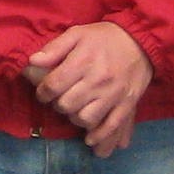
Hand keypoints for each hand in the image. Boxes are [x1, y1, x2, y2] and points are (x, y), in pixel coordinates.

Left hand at [23, 22, 152, 143]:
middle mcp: (98, 80)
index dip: (42, 92)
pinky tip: (90, 140)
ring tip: (76, 110)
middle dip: (58, 104)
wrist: (140, 41)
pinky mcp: (127, 104)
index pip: (54, 85)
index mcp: (83, 61)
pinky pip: (111, 126)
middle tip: (61, 99)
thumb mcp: (77, 34)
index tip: (44, 92)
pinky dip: (99, 136)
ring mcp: (113, 94)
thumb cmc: (104, 38)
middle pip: (67, 104)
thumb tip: (32, 61)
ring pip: (85, 118)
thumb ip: (54, 48)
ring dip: (75, 118)